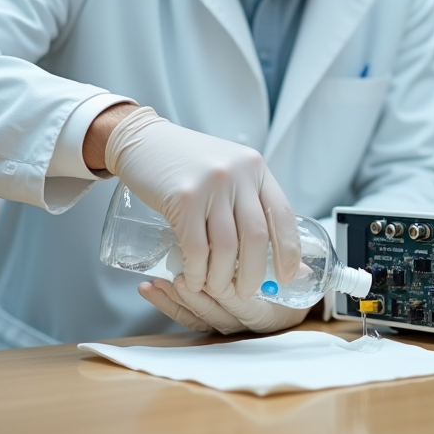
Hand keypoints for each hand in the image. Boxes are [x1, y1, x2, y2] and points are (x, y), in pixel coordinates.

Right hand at [104, 106, 299, 297]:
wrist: (143, 140)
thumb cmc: (186, 161)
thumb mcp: (227, 168)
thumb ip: (246, 198)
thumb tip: (270, 248)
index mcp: (255, 167)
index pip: (282, 215)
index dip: (290, 251)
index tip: (287, 277)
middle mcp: (238, 174)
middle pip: (256, 236)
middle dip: (254, 273)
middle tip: (246, 293)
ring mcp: (211, 185)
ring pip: (227, 247)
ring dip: (223, 279)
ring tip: (217, 289)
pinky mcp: (182, 198)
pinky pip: (196, 247)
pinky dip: (198, 272)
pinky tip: (194, 281)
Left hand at [138, 277, 309, 334]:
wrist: (292, 296)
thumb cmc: (293, 279)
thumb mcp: (301, 276)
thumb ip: (298, 270)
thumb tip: (306, 269)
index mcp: (267, 314)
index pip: (243, 306)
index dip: (226, 294)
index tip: (211, 276)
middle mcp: (241, 322)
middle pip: (214, 313)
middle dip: (193, 297)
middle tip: (178, 278)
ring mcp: (222, 321)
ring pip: (196, 316)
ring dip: (173, 300)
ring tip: (157, 283)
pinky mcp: (207, 317)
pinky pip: (185, 316)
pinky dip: (165, 304)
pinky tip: (148, 289)